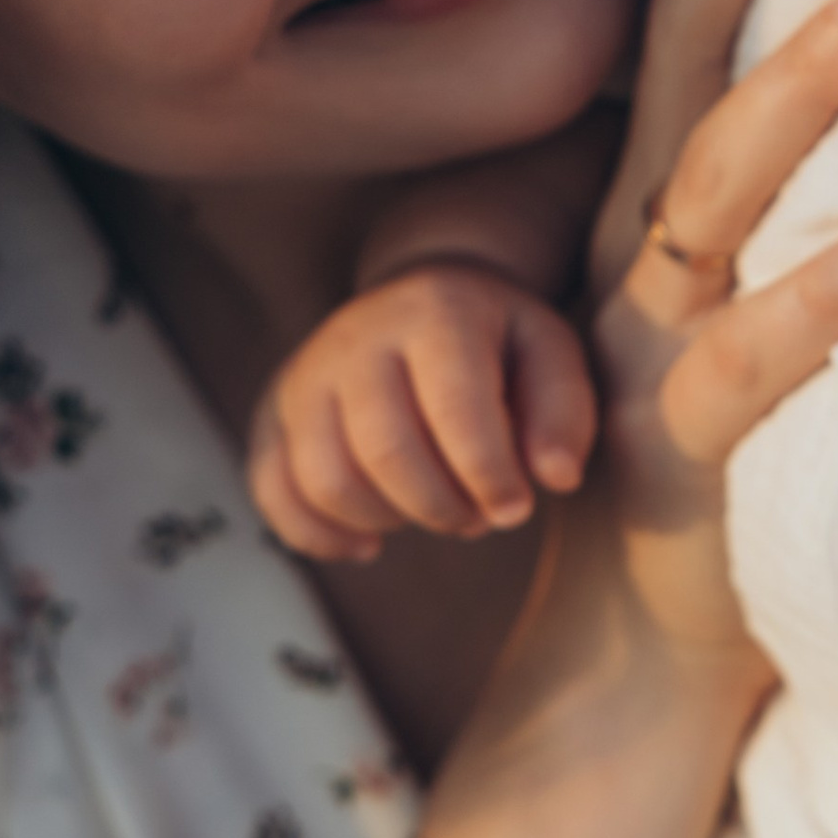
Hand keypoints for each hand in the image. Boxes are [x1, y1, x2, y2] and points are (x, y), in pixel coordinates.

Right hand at [249, 265, 596, 561]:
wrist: (422, 296)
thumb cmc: (495, 340)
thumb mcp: (549, 352)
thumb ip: (564, 411)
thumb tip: (555, 477)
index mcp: (435, 312)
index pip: (453, 407)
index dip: (488, 474)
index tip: (516, 508)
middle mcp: (357, 336)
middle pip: (386, 451)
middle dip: (442, 507)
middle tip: (478, 516)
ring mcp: (306, 374)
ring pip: (327, 479)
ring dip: (389, 520)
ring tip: (432, 510)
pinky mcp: (275, 411)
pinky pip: (273, 491)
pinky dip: (319, 534)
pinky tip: (368, 542)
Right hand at [580, 0, 837, 665]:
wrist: (629, 650)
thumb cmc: (718, 458)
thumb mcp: (741, 304)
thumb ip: (792, 203)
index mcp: (652, 212)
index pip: (671, 28)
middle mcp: (630, 253)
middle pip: (676, 67)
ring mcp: (639, 343)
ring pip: (712, 190)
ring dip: (798, 84)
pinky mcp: (671, 446)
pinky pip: (747, 360)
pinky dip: (825, 296)